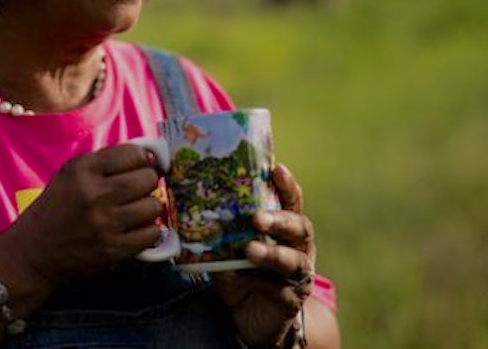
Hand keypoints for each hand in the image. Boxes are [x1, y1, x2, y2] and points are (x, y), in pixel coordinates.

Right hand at [5, 144, 163, 286]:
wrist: (33, 253)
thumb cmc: (54, 209)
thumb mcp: (70, 174)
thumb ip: (105, 162)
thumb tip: (148, 156)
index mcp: (83, 170)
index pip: (134, 154)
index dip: (142, 159)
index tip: (139, 166)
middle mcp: (96, 194)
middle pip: (148, 179)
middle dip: (147, 182)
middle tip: (138, 190)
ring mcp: (106, 223)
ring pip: (154, 206)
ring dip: (149, 207)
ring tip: (135, 211)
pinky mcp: (114, 249)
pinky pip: (151, 233)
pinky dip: (147, 231)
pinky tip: (134, 230)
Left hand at [214, 164, 315, 346]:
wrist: (250, 318)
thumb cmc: (241, 274)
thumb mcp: (228, 248)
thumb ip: (219, 230)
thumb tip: (188, 202)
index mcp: (286, 229)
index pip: (291, 202)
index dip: (287, 186)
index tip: (277, 168)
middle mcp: (298, 248)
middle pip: (300, 228)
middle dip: (279, 220)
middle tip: (257, 218)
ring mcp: (298, 276)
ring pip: (294, 261)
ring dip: (272, 254)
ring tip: (249, 250)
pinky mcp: (290, 301)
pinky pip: (279, 290)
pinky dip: (259, 283)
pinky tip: (241, 279)